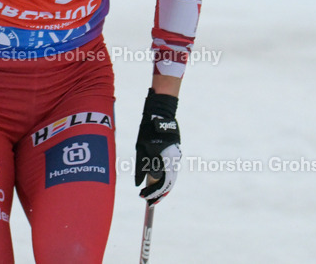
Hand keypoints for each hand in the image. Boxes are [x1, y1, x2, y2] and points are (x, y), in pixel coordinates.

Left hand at [134, 89, 180, 204]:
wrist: (160, 114)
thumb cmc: (148, 131)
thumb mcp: (141, 149)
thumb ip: (140, 168)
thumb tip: (139, 184)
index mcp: (166, 160)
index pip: (162, 184)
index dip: (153, 193)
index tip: (143, 198)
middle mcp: (174, 160)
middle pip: (169, 183)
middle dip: (159, 194)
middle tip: (150, 202)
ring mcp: (176, 156)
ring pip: (171, 177)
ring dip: (162, 187)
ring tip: (153, 195)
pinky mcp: (175, 153)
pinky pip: (171, 170)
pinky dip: (165, 178)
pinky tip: (157, 181)